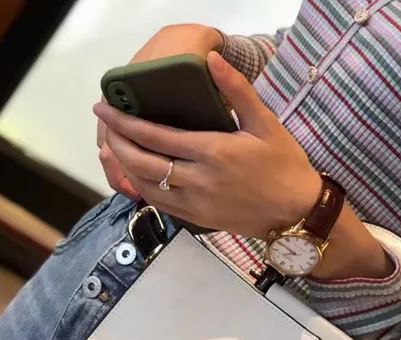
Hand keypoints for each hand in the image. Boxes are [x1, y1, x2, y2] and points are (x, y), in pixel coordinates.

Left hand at [94, 51, 322, 238]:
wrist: (295, 212)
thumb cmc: (284, 164)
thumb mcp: (265, 123)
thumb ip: (237, 90)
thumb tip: (213, 60)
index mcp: (212, 151)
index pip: (155, 136)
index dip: (125, 123)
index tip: (105, 108)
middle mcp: (198, 180)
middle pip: (142, 162)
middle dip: (118, 143)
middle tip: (106, 126)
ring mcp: (196, 203)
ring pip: (146, 186)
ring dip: (125, 166)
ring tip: (116, 148)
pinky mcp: (198, 219)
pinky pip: (160, 204)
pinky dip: (142, 188)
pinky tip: (137, 174)